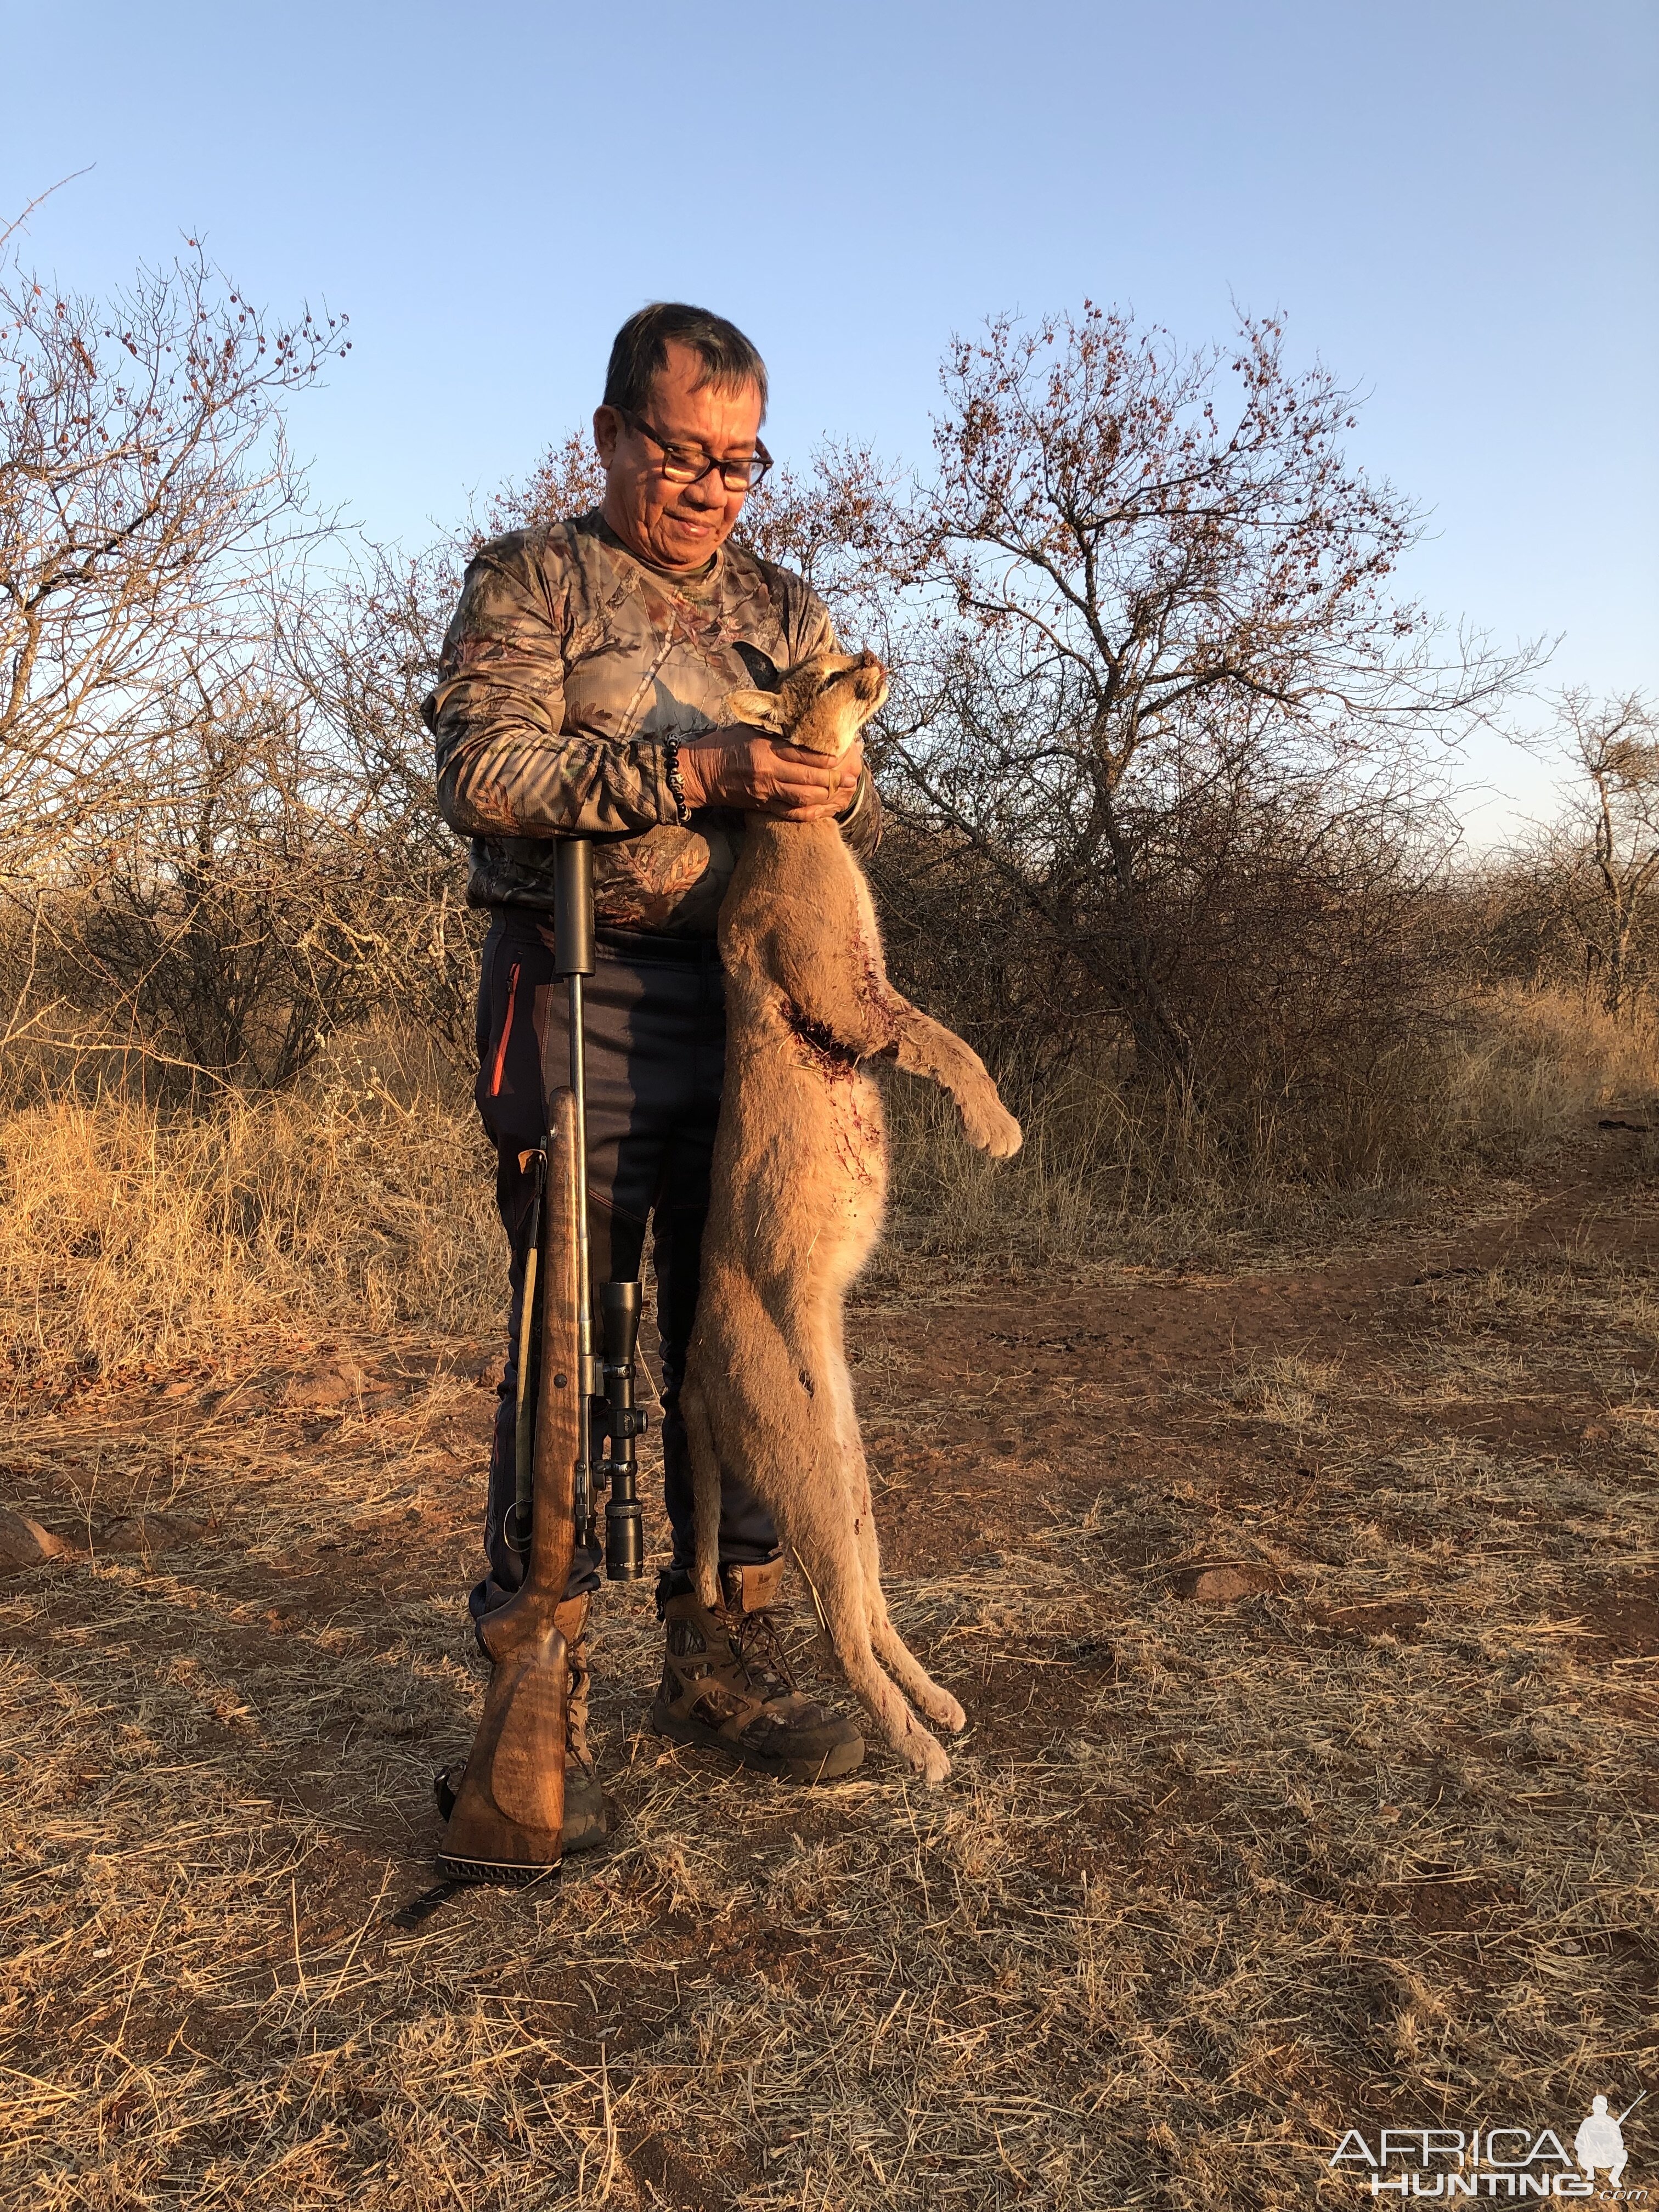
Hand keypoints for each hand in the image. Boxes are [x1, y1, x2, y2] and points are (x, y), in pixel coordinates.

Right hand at [677, 730, 863, 820]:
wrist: (700, 772)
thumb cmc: (725, 745)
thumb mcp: (751, 729)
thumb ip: (777, 731)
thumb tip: (808, 727)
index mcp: (765, 749)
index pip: (806, 754)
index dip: (829, 755)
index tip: (845, 752)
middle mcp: (768, 772)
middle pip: (811, 778)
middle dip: (835, 778)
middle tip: (853, 775)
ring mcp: (765, 792)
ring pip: (805, 798)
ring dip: (828, 796)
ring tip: (845, 790)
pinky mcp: (763, 806)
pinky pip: (792, 812)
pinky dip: (812, 811)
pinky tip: (825, 807)